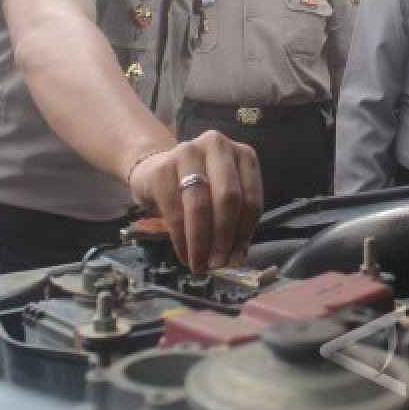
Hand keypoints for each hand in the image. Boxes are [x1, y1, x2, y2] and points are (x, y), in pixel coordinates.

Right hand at [128, 130, 261, 272]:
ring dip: (201, 241)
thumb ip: (234, 225)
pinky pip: (175, 210)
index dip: (244, 233)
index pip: (252, 198)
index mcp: (244, 154)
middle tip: (217, 263)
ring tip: (200, 263)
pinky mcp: (163, 166)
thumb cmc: (199, 188)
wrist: (156, 171)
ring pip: (200, 204)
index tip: (236, 258)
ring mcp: (189, 152)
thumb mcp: (223, 200)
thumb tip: (236, 259)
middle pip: (228, 197)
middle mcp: (218, 146)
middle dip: (224, 236)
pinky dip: (181, 239)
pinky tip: (184, 254)